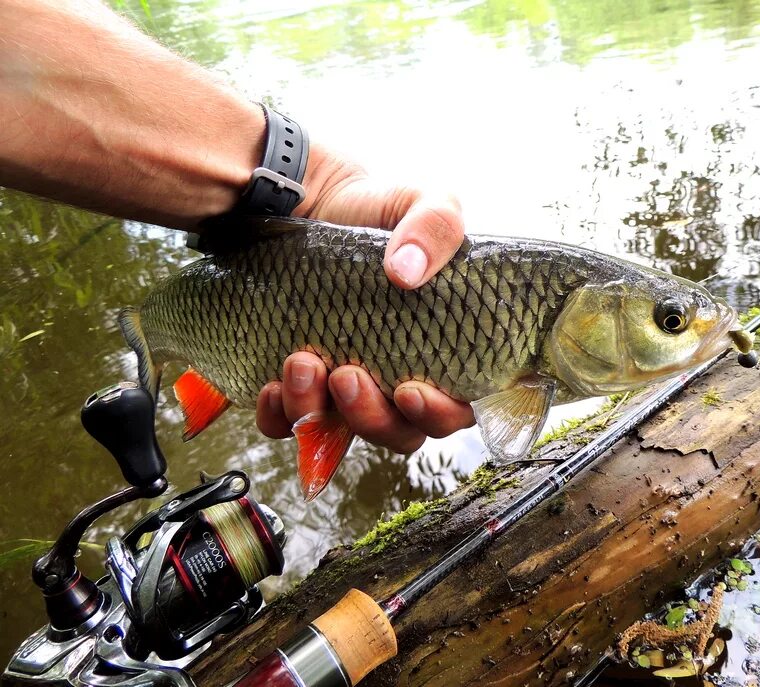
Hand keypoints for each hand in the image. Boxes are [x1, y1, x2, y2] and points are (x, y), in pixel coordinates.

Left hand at [255, 146, 474, 452]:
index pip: (458, 408)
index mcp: (446, 351)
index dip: (440, 414)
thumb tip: (407, 272)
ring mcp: (348, 388)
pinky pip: (289, 424)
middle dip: (373, 418)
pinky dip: (281, 415)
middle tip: (348, 375)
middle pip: (400, 434)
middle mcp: (399, 379)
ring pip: (343, 435)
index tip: (410, 391)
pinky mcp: (301, 385)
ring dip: (320, 412)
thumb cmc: (379, 211)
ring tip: (302, 362)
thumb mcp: (424, 202)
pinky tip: (271, 384)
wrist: (311, 202)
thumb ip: (436, 225)